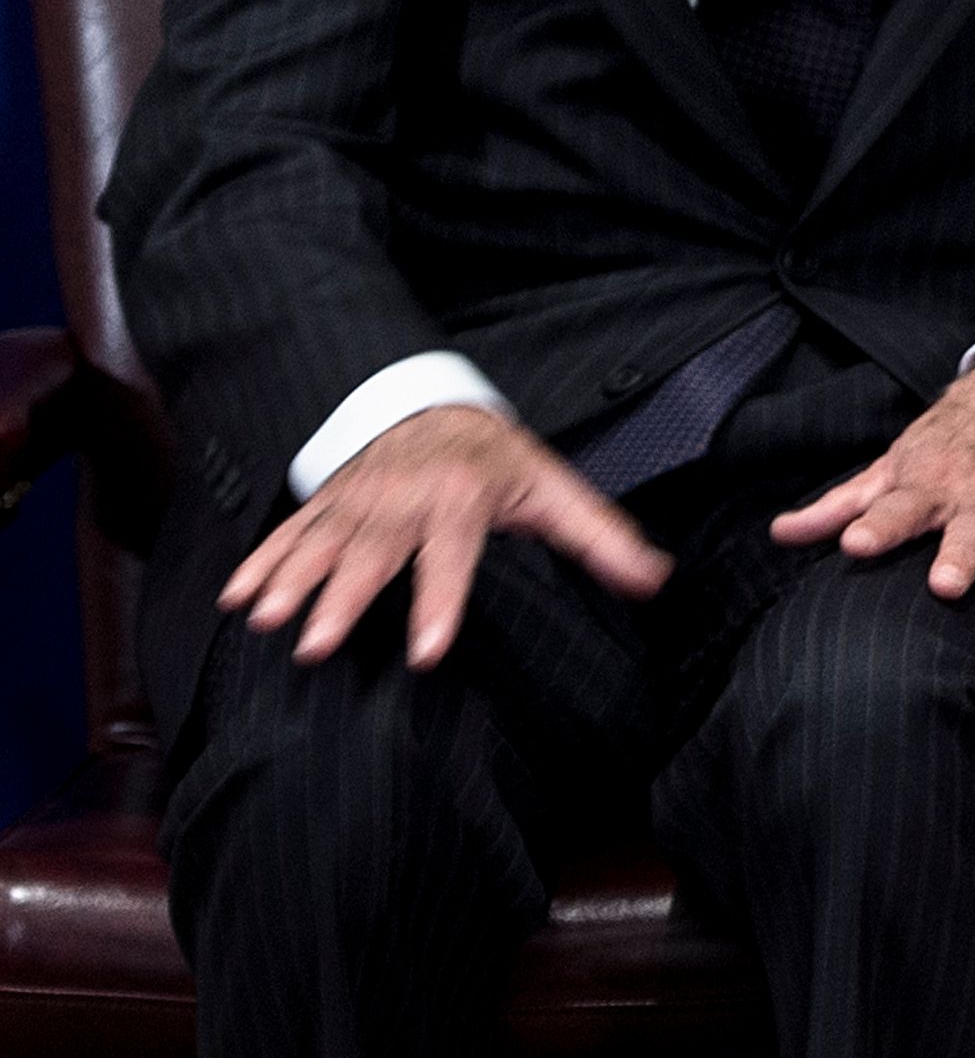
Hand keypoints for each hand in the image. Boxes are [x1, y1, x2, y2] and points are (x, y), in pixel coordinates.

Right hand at [223, 403, 669, 669]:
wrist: (436, 405)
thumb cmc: (500, 460)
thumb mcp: (555, 489)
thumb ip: (602, 537)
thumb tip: (655, 578)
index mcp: (463, 498)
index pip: (452, 555)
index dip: (441, 602)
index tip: (427, 652)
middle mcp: (405, 497)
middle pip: (374, 553)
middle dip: (345, 598)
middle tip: (316, 644)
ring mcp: (359, 499)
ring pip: (323, 542)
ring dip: (291, 580)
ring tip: (264, 618)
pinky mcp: (327, 504)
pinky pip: (290, 533)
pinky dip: (260, 562)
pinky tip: (236, 598)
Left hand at [770, 353, 974, 696]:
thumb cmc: (959, 435)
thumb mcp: (900, 459)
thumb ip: (843, 503)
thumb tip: (777, 534)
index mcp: (934, 481)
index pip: (900, 503)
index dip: (879, 523)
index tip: (855, 543)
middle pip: (973, 534)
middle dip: (962, 558)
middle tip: (946, 587)